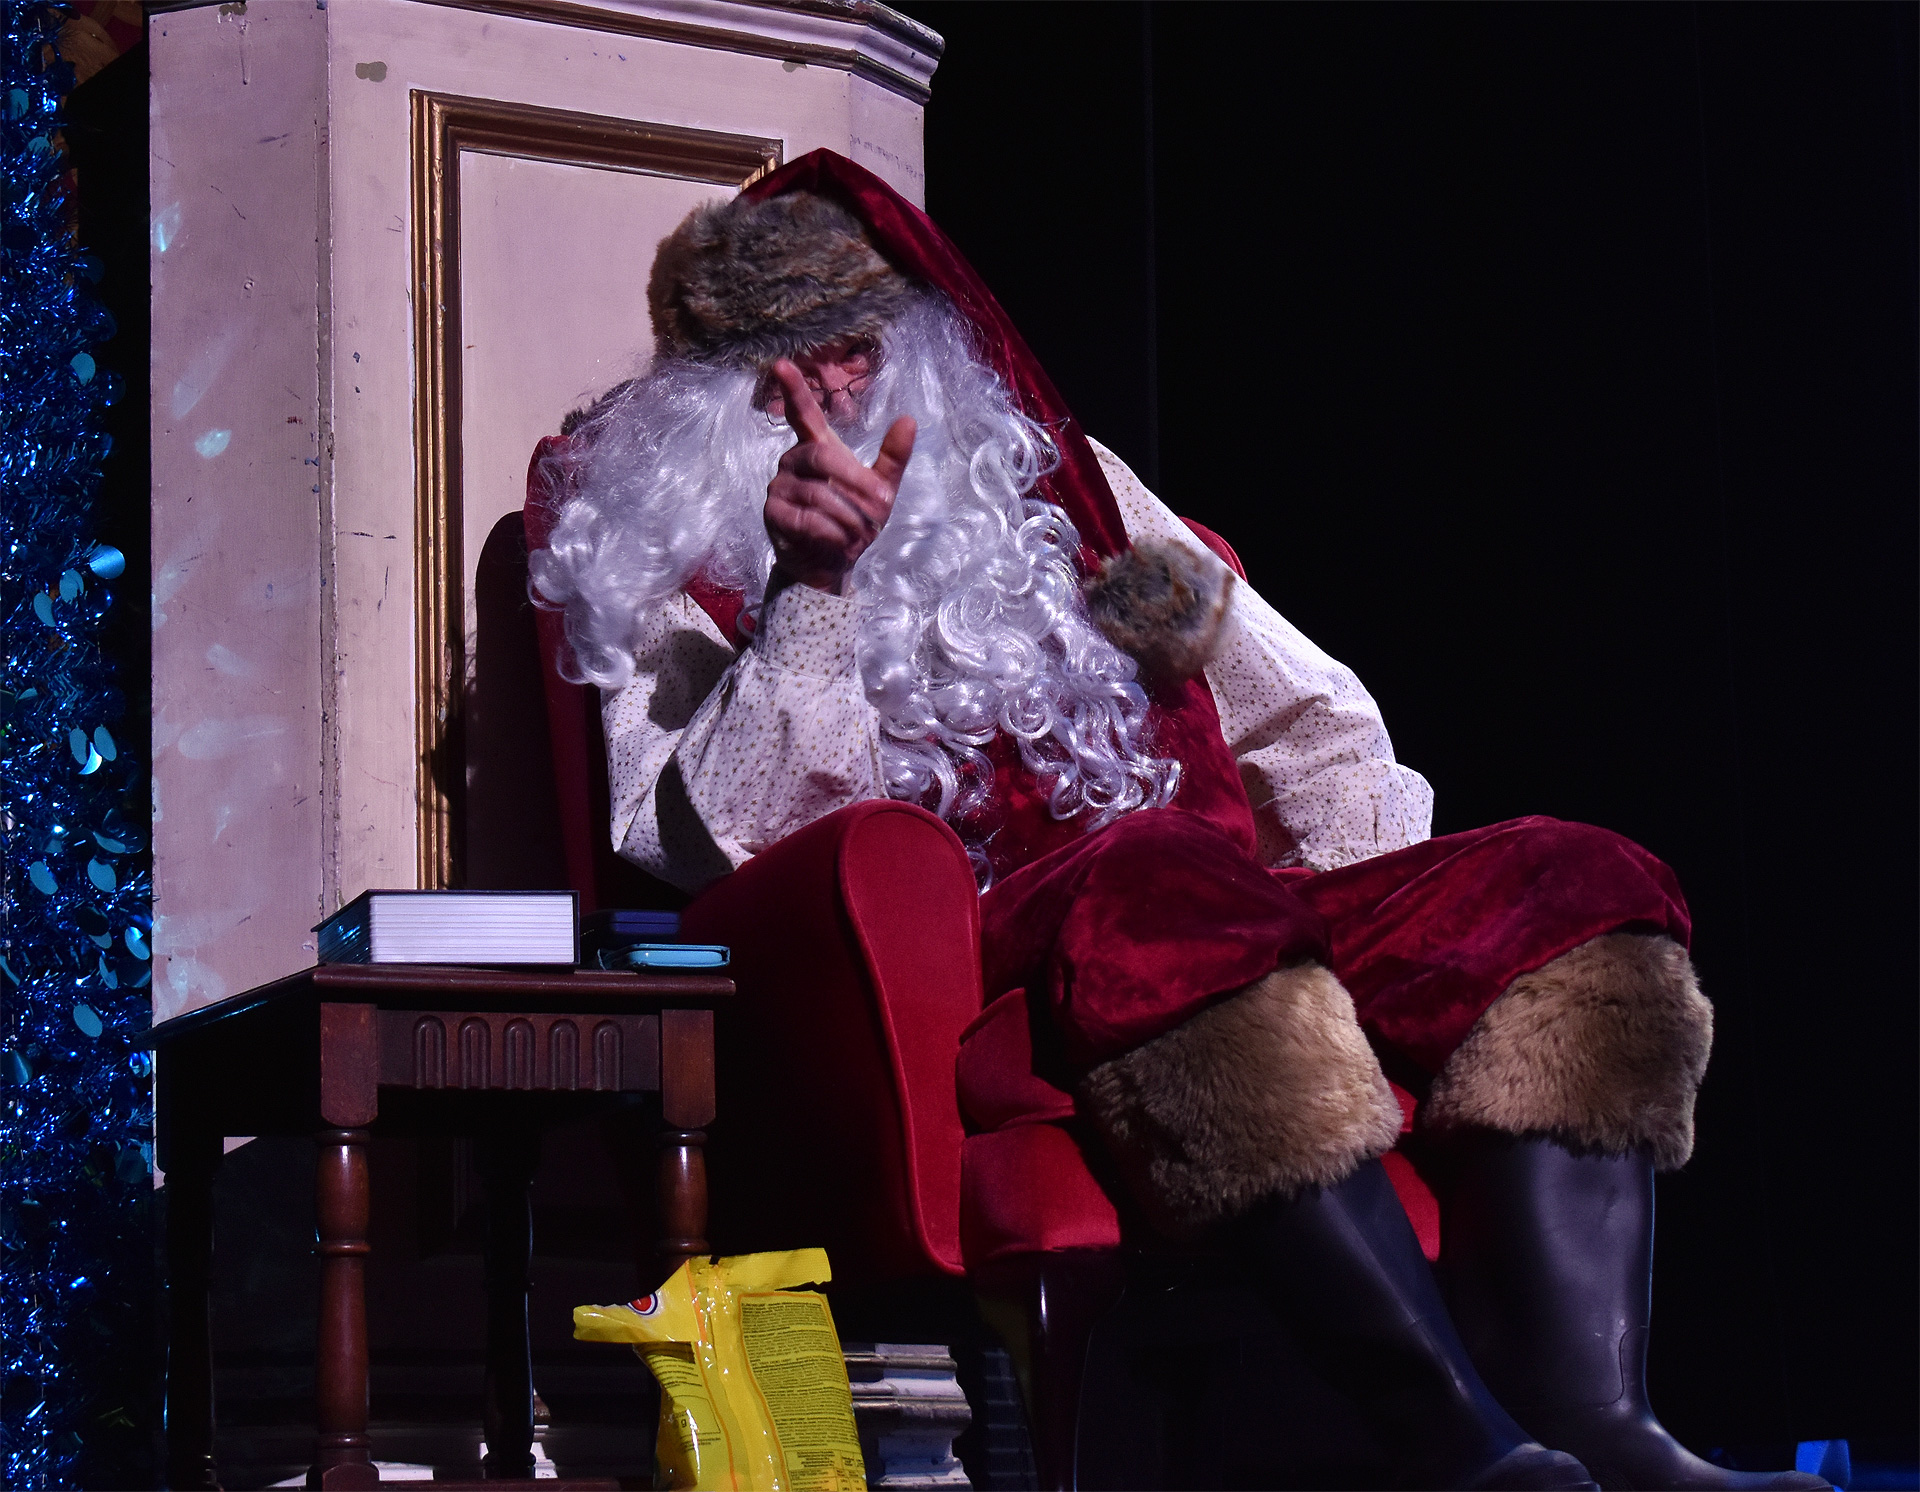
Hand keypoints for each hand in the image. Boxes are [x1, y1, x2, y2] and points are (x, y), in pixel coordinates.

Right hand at [763, 359, 915, 593]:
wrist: (831, 562)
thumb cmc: (852, 521)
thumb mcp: (880, 491)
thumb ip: (892, 458)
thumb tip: (909, 419)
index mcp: (817, 448)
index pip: (803, 413)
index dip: (794, 389)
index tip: (781, 363)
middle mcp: (793, 460)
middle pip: (824, 456)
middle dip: (856, 484)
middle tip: (878, 509)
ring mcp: (779, 486)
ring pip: (819, 494)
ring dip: (849, 518)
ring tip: (859, 534)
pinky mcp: (774, 514)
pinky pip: (807, 519)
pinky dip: (831, 533)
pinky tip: (838, 542)